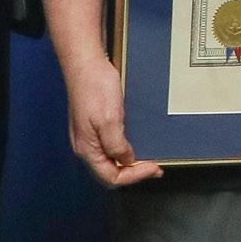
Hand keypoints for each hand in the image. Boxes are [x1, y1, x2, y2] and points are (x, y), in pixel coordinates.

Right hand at [64, 58, 161, 187]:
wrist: (86, 64)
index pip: (111, 178)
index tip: (153, 168)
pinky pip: (110, 147)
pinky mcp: (95, 127)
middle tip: (154, 168)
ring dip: (130, 164)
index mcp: (87, 149)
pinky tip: (136, 145)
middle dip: (133, 173)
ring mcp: (90, 137)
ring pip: (110, 161)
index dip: (134, 176)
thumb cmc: (94, 87)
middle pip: (110, 173)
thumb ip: (117, 145)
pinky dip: (125, 151)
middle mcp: (86, 146)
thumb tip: (126, 161)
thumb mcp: (110, 120)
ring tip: (148, 160)